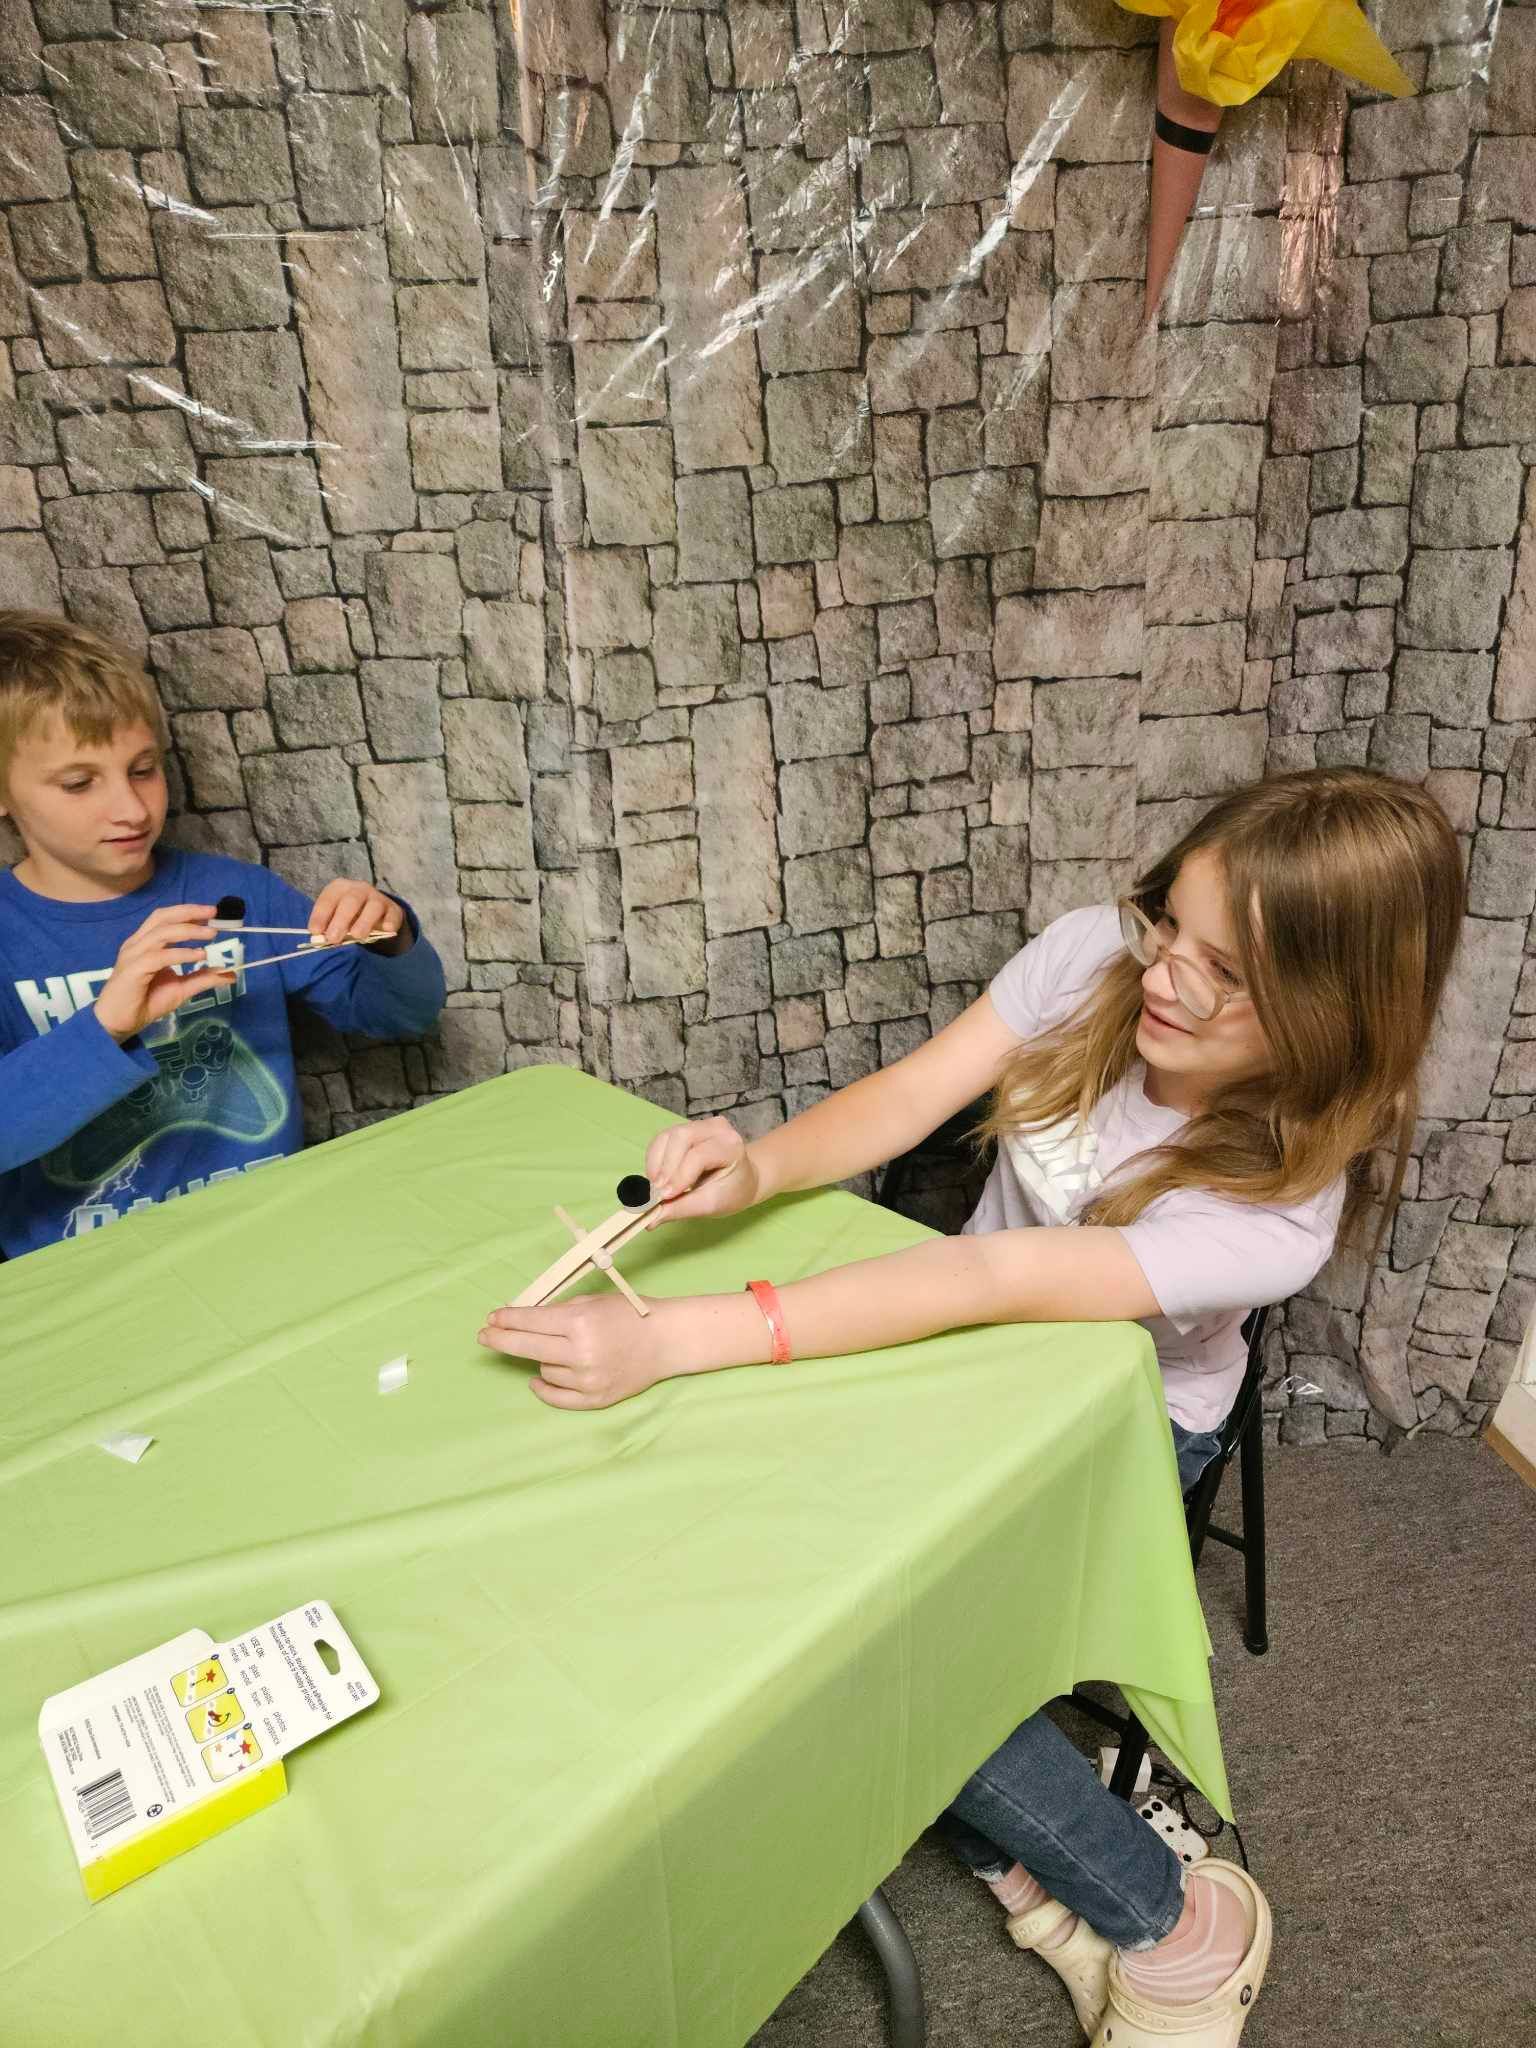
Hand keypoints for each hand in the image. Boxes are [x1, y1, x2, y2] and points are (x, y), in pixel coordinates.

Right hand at [93, 904, 237, 1042]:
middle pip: (162, 917)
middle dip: (189, 912)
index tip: (212, 913)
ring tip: (211, 935)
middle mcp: (138, 944)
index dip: (188, 912)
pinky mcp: (133, 969)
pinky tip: (199, 956)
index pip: (166, 918)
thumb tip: (229, 974)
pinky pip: (159, 957)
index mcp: (145, 943)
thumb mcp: (181, 988)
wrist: (120, 1022)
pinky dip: (181, 954)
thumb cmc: (146, 1002)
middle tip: (214, 914)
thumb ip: (202, 978)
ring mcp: (133, 955)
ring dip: (189, 930)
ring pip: (162, 933)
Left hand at [308, 878, 408, 953]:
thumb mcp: (335, 918)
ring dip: (364, 922)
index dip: (321, 915)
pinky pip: (392, 915)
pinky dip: (389, 922)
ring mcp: (378, 898)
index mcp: (339, 888)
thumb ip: (328, 927)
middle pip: (351, 901)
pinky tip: (386, 930)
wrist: (377, 914)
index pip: (328, 899)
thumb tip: (320, 940)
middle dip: (341, 920)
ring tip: (357, 937)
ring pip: (373, 906)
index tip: (315, 932)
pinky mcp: (393, 910)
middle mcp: (359, 889)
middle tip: (333, 939)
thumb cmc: (349, 917)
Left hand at [478, 1294, 671, 1409]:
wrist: (667, 1341)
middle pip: (526, 1347)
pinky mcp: (595, 1398)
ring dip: (543, 1358)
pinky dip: (544, 1387)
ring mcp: (588, 1379)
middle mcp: (581, 1352)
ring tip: (563, 1348)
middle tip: (484, 1336)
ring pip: (543, 1370)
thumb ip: (558, 1312)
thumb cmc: (630, 1315)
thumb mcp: (593, 1302)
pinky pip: (557, 1397)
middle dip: (500, 1340)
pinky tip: (536, 1378)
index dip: (507, 1319)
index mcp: (580, 1323)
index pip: (531, 1321)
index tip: (491, 1319)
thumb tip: (521, 1319)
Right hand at [643, 1115, 761, 1227]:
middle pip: (681, 1137)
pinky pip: (662, 1140)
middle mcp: (717, 1128)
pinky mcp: (684, 1128)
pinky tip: (657, 1177)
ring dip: (657, 1163)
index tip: (664, 1197)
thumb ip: (680, 1209)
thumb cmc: (731, 1193)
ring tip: (657, 1187)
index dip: (679, 1175)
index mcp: (731, 1145)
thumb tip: (649, 1220)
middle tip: (657, 1193)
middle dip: (665, 1167)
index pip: (700, 1155)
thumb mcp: (710, 1206)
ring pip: (668, 1136)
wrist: (742, 1180)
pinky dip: (654, 1159)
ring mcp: (700, 1125)